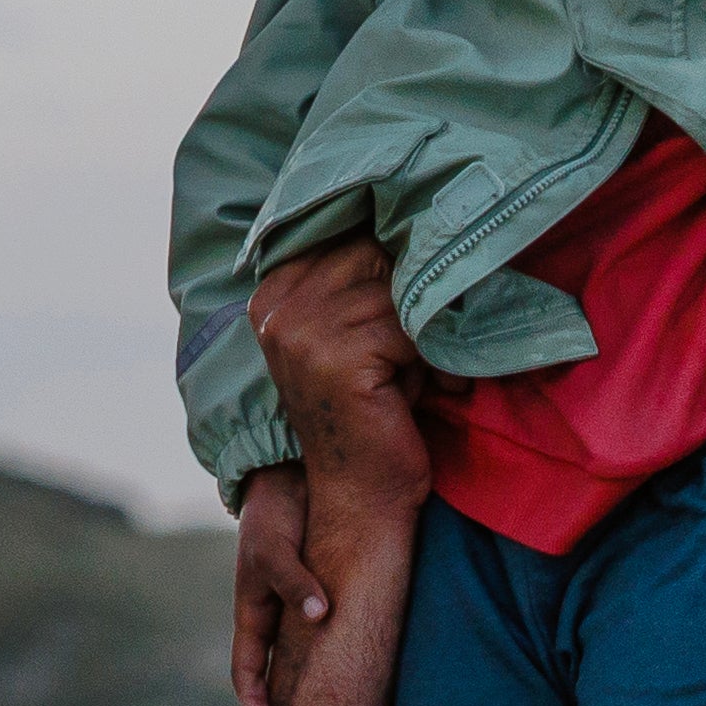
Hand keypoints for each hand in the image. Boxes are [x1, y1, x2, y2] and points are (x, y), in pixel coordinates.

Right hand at [226, 467, 326, 705]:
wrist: (294, 473)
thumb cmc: (276, 512)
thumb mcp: (275, 548)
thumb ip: (295, 582)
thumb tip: (319, 618)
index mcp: (253, 610)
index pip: (247, 669)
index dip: (255, 704)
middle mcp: (277, 613)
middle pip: (279, 672)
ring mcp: (303, 604)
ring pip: (310, 655)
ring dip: (320, 685)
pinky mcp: (331, 590)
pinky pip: (337, 630)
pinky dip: (345, 652)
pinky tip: (370, 669)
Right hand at [249, 238, 439, 553]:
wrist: (364, 493)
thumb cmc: (379, 408)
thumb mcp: (366, 329)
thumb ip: (372, 278)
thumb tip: (423, 212)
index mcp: (276, 287)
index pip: (348, 231)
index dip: (395, 254)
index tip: (417, 289)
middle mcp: (278, 303)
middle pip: (375, 252)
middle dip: (412, 295)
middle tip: (420, 349)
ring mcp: (299, 329)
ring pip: (396, 290)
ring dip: (423, 332)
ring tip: (419, 373)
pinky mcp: (334, 358)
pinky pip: (407, 327)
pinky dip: (429, 358)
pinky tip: (423, 390)